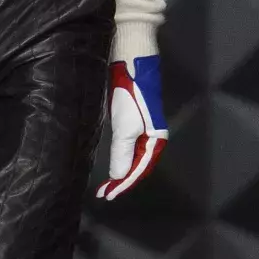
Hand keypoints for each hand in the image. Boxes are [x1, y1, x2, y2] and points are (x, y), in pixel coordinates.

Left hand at [95, 53, 167, 199]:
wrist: (129, 62)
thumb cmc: (131, 93)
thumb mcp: (126, 125)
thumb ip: (123, 152)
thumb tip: (119, 177)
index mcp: (155, 139)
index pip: (139, 169)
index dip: (123, 184)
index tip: (107, 196)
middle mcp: (150, 135)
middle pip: (136, 165)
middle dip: (120, 181)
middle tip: (103, 193)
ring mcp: (141, 127)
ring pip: (131, 156)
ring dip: (119, 171)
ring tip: (105, 184)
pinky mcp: (130, 118)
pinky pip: (125, 145)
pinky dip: (118, 157)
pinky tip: (110, 162)